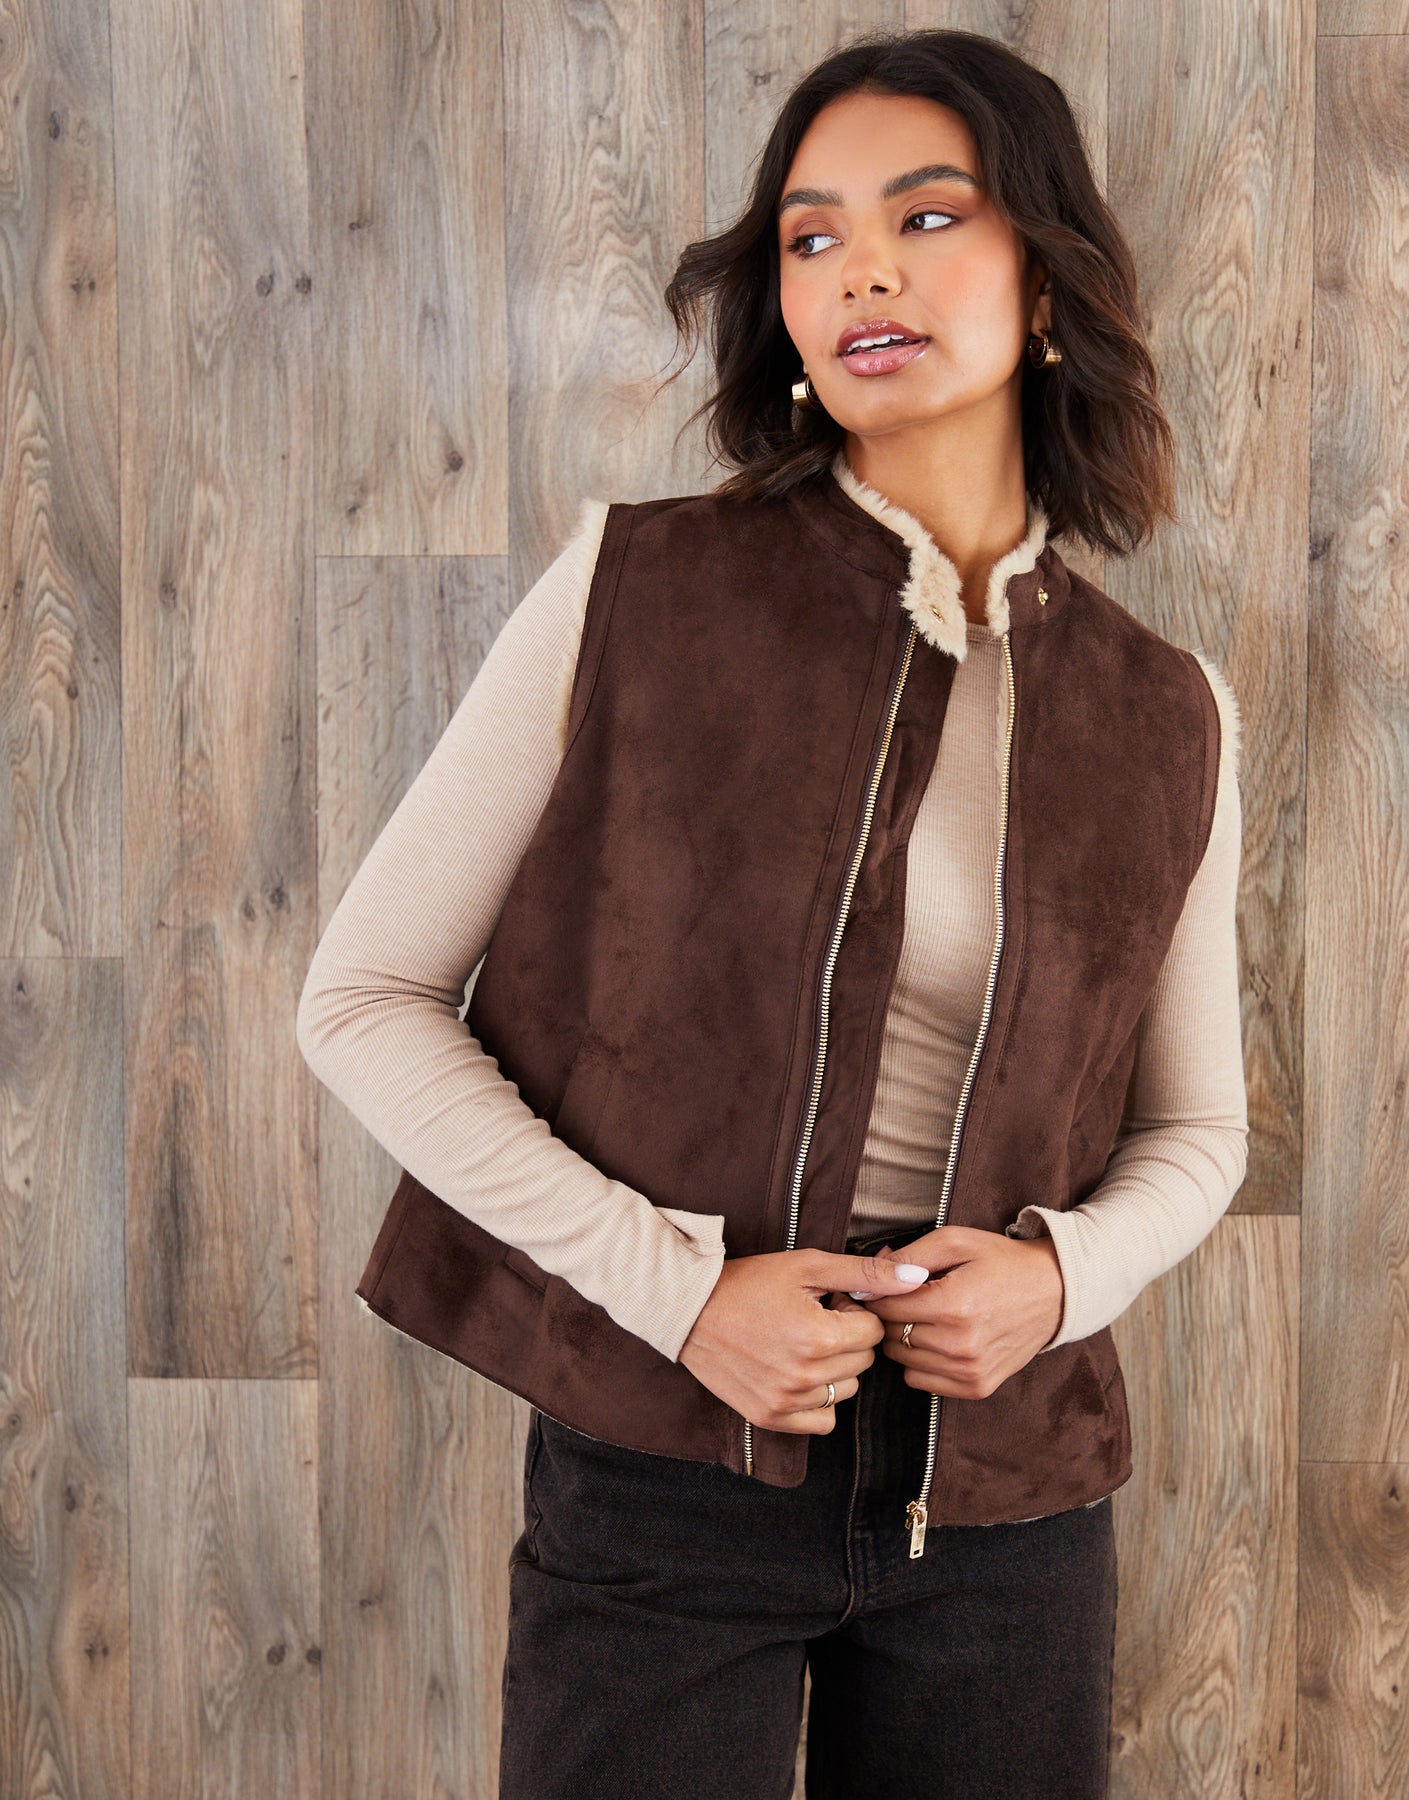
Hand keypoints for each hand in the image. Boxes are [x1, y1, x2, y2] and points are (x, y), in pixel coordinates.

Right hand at [677, 1248, 931, 1433]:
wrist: (689, 1309)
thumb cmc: (749, 1282)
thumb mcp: (808, 1266)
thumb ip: (866, 1273)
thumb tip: (917, 1277)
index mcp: (817, 1336)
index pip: (874, 1332)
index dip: (855, 1313)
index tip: (828, 1303)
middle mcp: (804, 1376)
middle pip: (863, 1362)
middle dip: (847, 1338)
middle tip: (813, 1319)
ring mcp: (786, 1402)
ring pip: (846, 1390)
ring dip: (835, 1368)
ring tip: (801, 1343)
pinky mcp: (770, 1418)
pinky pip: (823, 1421)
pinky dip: (819, 1401)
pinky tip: (798, 1373)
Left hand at [831, 1226, 1064, 1397]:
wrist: (1054, 1292)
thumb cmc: (1001, 1261)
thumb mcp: (955, 1241)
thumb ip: (907, 1258)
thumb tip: (865, 1279)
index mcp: (953, 1305)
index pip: (886, 1308)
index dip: (878, 1293)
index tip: (883, 1285)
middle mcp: (960, 1345)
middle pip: (892, 1336)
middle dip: (890, 1315)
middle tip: (905, 1298)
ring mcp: (970, 1371)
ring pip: (902, 1361)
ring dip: (904, 1339)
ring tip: (924, 1317)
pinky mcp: (976, 1387)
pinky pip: (921, 1381)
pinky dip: (921, 1362)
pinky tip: (938, 1339)